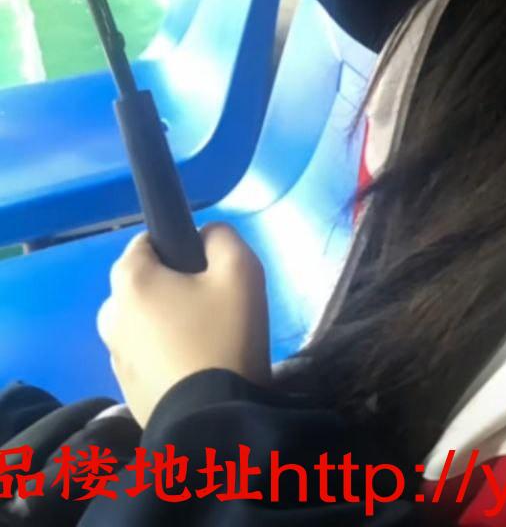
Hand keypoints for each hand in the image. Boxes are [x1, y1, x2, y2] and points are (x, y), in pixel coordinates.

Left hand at [97, 223, 270, 427]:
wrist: (213, 421)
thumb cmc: (224, 335)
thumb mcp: (241, 270)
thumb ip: (221, 237)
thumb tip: (205, 237)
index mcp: (130, 280)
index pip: (146, 242)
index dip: (179, 246)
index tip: (208, 269)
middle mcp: (111, 315)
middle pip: (143, 285)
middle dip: (172, 288)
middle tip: (213, 307)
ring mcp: (115, 357)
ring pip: (144, 323)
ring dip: (167, 324)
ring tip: (207, 344)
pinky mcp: (127, 391)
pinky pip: (146, 357)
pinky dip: (165, 356)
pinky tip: (195, 370)